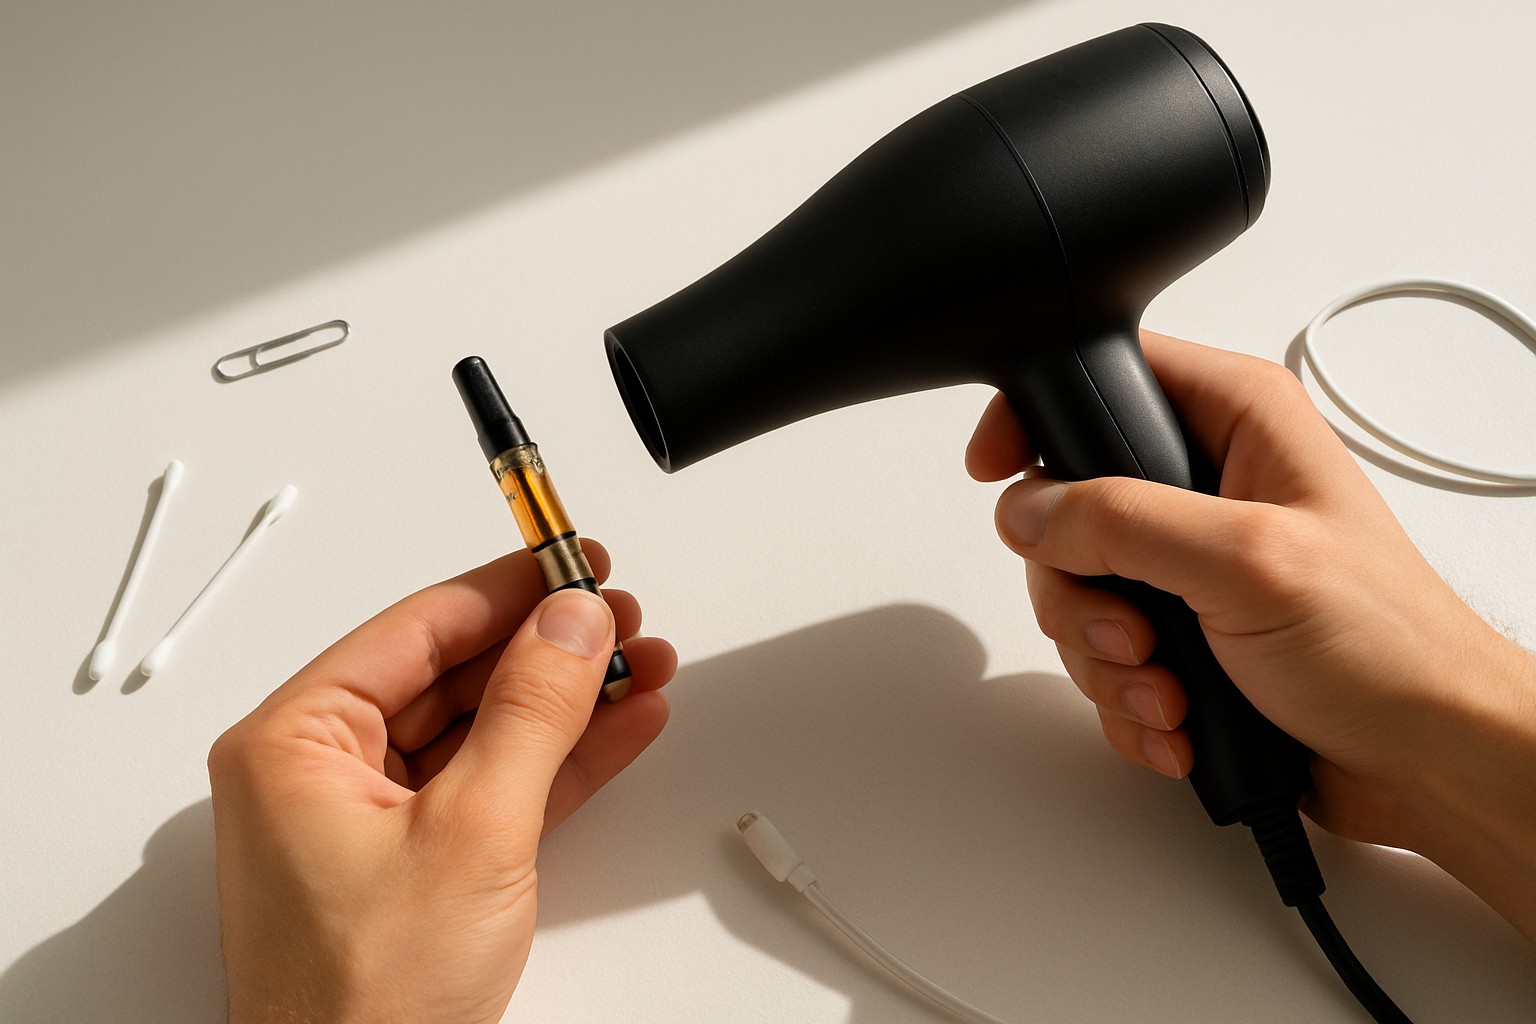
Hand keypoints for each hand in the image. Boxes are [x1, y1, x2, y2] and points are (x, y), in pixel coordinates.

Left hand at [207, 542, 676, 1023]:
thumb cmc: (367, 1003)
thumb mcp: (473, 831)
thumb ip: (531, 711)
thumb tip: (571, 622)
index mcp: (294, 744)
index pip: (416, 630)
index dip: (506, 590)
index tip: (571, 561)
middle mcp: (322, 773)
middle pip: (455, 674)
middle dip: (549, 647)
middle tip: (619, 615)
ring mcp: (373, 821)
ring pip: (485, 729)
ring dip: (569, 700)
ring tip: (642, 664)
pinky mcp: (419, 862)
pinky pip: (497, 784)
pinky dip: (561, 758)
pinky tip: (621, 724)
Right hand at [967, 330, 1535, 939]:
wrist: (1423, 759)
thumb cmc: (1386, 647)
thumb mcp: (1246, 561)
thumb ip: (1123, 523)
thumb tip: (1030, 508)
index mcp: (1235, 424)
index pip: (1105, 376)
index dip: (1039, 418)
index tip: (997, 469)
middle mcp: (1205, 486)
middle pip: (1067, 508)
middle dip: (1081, 590)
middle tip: (1135, 629)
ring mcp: (1189, 565)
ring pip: (1077, 593)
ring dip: (1108, 659)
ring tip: (1171, 689)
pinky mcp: (1182, 634)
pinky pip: (1103, 657)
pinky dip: (1129, 698)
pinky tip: (1180, 718)